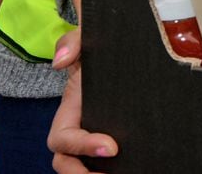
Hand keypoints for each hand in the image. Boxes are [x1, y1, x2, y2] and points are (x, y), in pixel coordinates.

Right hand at [48, 29, 117, 173]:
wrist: (121, 54)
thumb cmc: (100, 51)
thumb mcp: (87, 40)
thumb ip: (73, 41)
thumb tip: (61, 61)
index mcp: (68, 112)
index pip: (63, 139)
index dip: (82, 147)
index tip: (111, 148)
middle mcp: (78, 130)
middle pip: (66, 164)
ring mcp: (95, 137)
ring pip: (85, 168)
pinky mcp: (115, 143)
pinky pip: (107, 163)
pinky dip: (118, 168)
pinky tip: (141, 166)